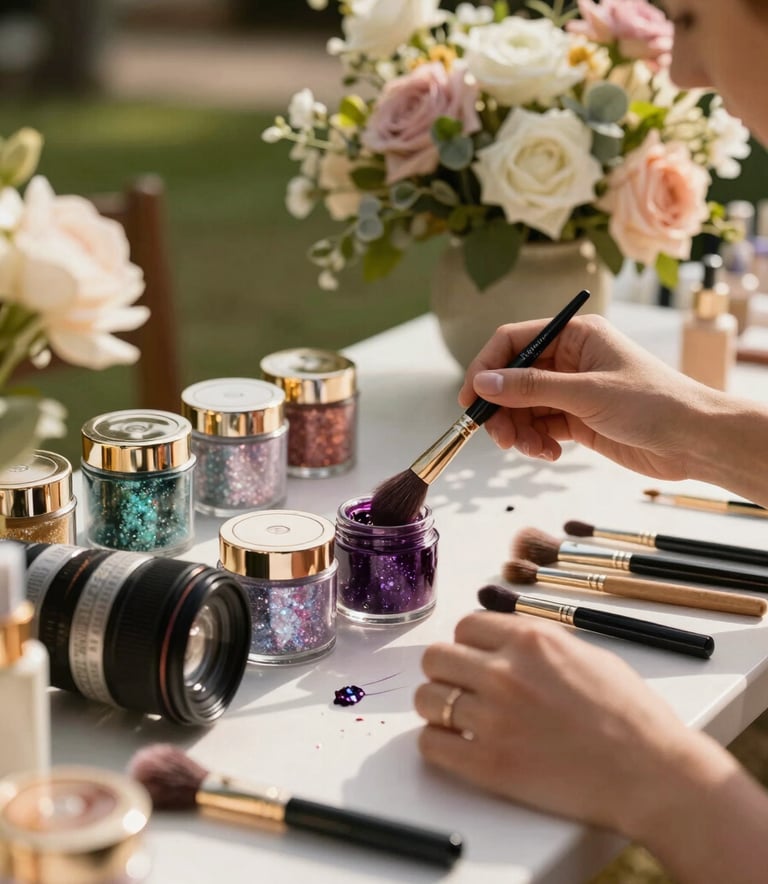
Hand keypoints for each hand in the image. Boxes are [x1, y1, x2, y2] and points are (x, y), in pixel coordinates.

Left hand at [415, 611, 703, 833]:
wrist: (652, 773)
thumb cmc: (629, 714)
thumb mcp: (586, 653)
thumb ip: (538, 644)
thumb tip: (504, 640)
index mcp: (531, 641)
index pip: (465, 626)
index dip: (469, 644)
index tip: (475, 658)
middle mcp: (506, 673)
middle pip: (436, 657)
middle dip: (446, 670)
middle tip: (461, 687)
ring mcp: (494, 718)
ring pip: (427, 699)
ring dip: (438, 706)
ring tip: (458, 717)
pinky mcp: (489, 764)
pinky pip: (431, 743)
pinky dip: (438, 743)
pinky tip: (457, 744)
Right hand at [458, 315, 722, 480]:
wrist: (695, 441)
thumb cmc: (653, 403)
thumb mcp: (586, 392)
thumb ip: (531, 388)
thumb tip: (484, 383)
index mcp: (575, 335)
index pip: (514, 341)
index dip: (487, 368)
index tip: (471, 399)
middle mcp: (571, 359)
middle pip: (514, 378)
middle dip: (503, 409)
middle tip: (500, 437)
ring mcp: (574, 390)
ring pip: (525, 407)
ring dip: (520, 430)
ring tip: (533, 450)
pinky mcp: (579, 419)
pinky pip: (542, 427)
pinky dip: (537, 442)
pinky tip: (551, 453)